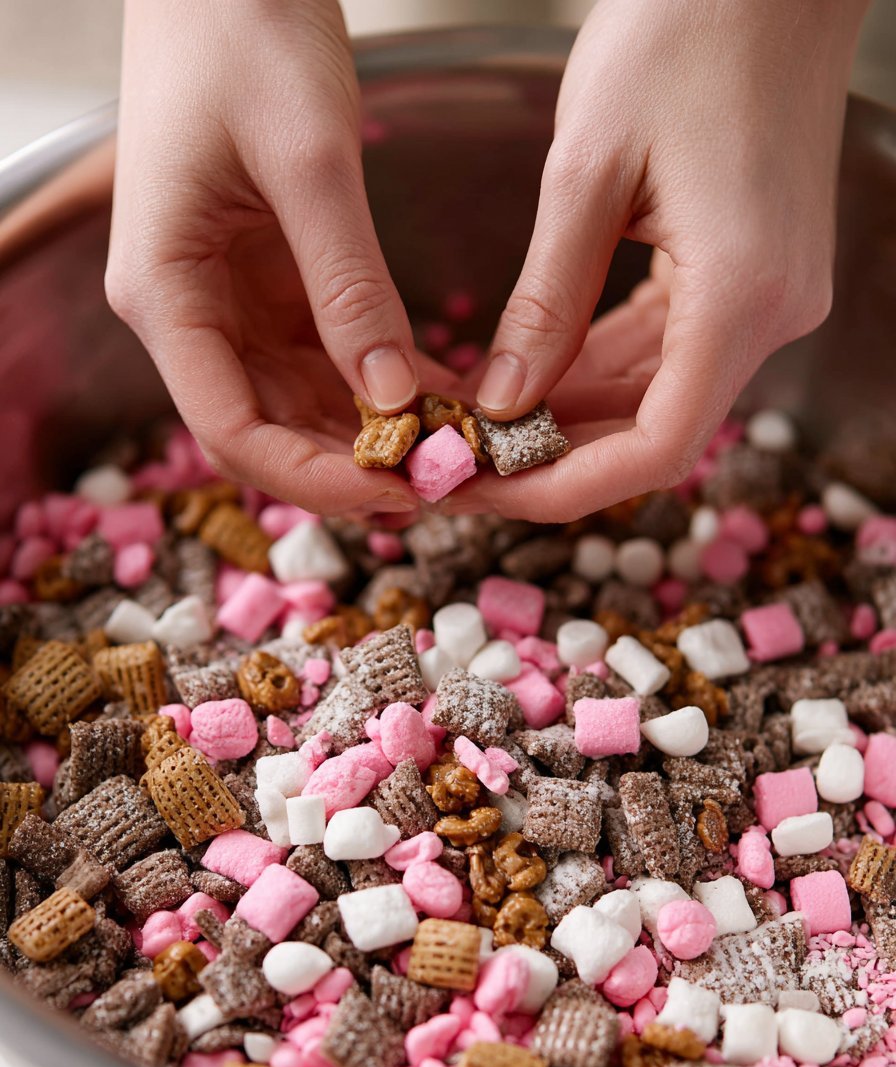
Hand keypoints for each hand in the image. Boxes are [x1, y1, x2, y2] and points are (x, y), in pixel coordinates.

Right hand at [106, 0, 419, 515]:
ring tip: (455, 448)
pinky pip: (327, 358)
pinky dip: (383, 382)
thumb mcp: (308, 161)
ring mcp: (230, 301)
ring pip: (302, 405)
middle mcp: (190, 312)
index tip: (396, 491)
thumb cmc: (241, 30)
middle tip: (446, 480)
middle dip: (354, 466)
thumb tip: (391, 398)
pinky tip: (446, 398)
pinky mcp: (272, 282)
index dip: (312, 479)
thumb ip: (349, 286)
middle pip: (268, 430)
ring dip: (375, 434)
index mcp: (166, 292)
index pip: (230, 429)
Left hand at [456, 0, 868, 521]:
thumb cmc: (683, 28)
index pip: (656, 450)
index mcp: (741, 295)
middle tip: (457, 465)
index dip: (562, 489)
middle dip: (551, 461)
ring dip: (570, 420)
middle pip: (654, 435)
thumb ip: (545, 302)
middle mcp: (771, 314)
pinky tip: (532, 378)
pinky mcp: (751, 273)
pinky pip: (669, 350)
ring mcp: (769, 296)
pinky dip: (599, 370)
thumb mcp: (589, 171)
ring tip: (478, 427)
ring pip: (658, 398)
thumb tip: (501, 404)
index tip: (481, 490)